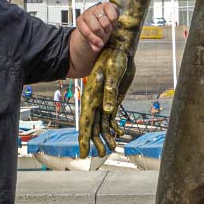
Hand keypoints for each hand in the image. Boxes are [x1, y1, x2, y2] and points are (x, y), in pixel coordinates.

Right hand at [72, 0, 119, 70]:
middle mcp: (97, 7)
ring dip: (99, 36)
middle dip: (106, 31)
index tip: (113, 25)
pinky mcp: (79, 20)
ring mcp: (88, 13)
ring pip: (96, 28)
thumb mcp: (112, 26)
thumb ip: (110, 30)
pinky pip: (86, 32)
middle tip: (106, 32)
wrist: (95, 31)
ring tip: (101, 35)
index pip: (113, 16)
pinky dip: (92, 39)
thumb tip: (110, 35)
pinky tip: (95, 42)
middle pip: (105, 23)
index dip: (113, 23)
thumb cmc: (105, 26)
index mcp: (108, 6)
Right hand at [78, 35, 135, 154]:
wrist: (119, 48)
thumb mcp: (113, 73)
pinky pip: (111, 116)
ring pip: (102, 123)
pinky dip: (114, 126)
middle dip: (96, 142)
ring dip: (106, 136)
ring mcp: (103, 101)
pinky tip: (119, 133)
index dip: (84, 139)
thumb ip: (110, 92)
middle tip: (101, 155)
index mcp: (91, 97)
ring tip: (112, 149)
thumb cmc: (114, 58)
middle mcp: (95, 101)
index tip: (84, 154)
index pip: (86, 122)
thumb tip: (109, 111)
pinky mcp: (112, 99)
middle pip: (93, 126)